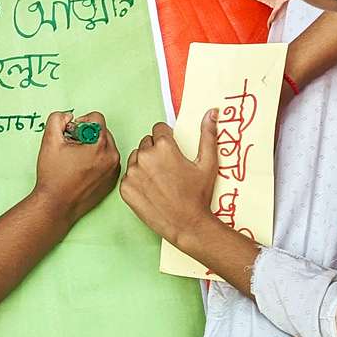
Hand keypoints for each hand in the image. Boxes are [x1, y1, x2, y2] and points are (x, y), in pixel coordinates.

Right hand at [32, 111, 119, 224]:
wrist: (56, 205)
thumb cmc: (53, 175)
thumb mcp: (50, 140)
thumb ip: (57, 119)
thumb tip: (69, 117)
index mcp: (100, 145)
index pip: (97, 118)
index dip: (80, 123)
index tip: (71, 135)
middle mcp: (112, 157)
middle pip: (103, 131)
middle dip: (87, 135)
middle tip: (72, 148)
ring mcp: (114, 170)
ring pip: (106, 146)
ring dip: (92, 147)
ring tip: (77, 160)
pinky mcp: (113, 180)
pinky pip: (108, 161)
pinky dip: (97, 161)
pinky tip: (83, 170)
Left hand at [120, 113, 219, 248]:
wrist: (187, 225)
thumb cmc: (199, 195)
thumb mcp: (208, 163)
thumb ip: (208, 134)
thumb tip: (212, 111)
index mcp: (163, 146)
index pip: (159, 129)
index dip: (167, 140)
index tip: (173, 154)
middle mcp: (145, 155)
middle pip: (147, 143)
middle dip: (156, 152)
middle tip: (168, 170)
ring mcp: (132, 173)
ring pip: (136, 158)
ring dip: (145, 165)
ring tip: (160, 181)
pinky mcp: (125, 188)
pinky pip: (129, 176)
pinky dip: (137, 181)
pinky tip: (151, 191)